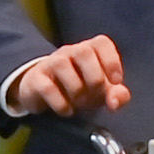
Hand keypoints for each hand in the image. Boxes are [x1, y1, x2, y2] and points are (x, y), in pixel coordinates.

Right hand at [12, 35, 132, 119]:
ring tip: (80, 104)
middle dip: (94, 77)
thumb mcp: (102, 91)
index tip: (115, 82)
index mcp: (89, 50)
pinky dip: (59, 102)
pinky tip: (66, 111)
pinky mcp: (36, 79)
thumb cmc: (80, 87)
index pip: (102, 43)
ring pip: (61, 64)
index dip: (111, 61)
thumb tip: (115, 103)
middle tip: (96, 95)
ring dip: (76, 88)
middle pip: (83, 52)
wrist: (45, 92)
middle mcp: (69, 52)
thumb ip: (117, 95)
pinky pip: (46, 86)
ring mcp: (51, 62)